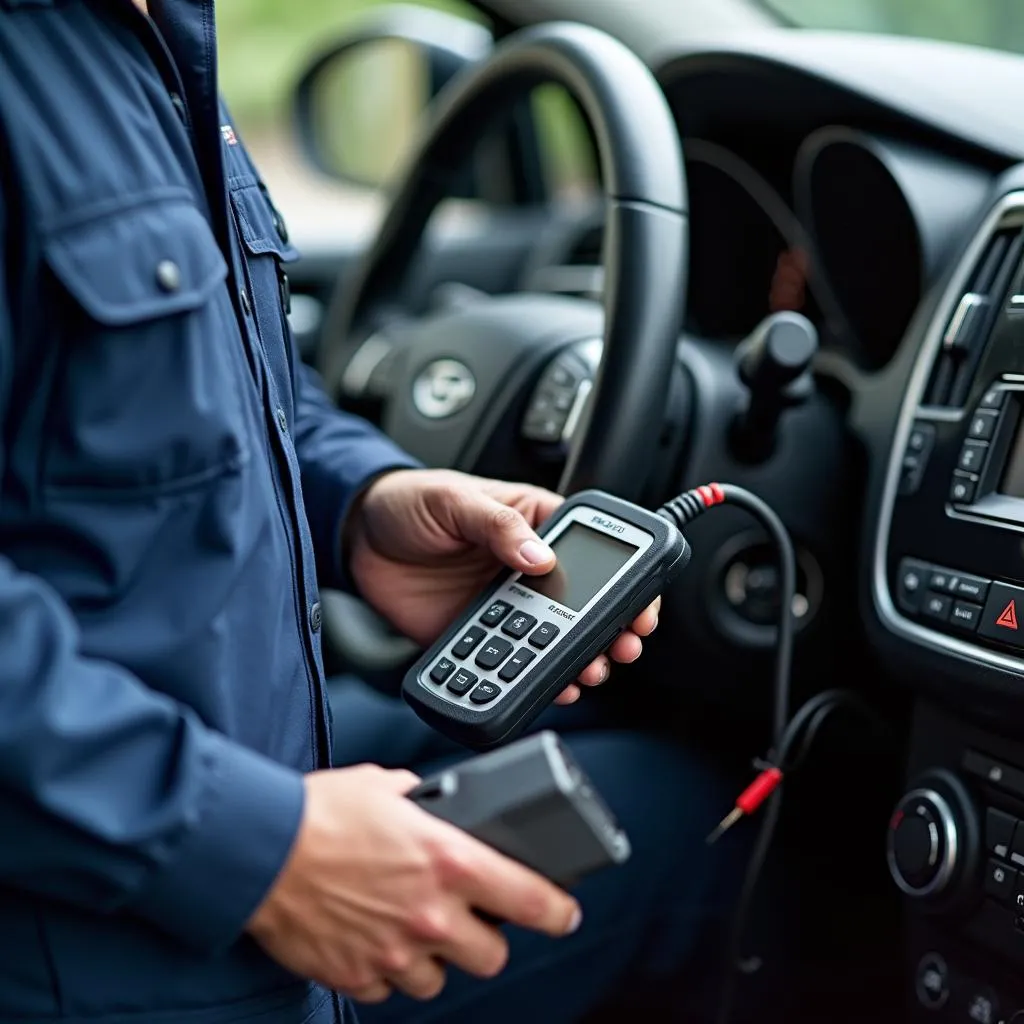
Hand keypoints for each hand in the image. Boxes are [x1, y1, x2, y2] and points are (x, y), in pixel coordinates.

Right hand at [246, 765, 579, 1002]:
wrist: (259, 849)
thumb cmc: (320, 812)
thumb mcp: (387, 785)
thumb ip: (426, 799)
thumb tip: (438, 802)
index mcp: (449, 862)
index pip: (530, 899)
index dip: (557, 910)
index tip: (564, 912)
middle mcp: (430, 915)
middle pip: (492, 955)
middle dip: (486, 936)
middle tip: (469, 916)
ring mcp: (395, 952)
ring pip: (443, 980)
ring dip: (436, 957)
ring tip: (412, 927)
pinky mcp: (359, 975)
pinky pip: (391, 989)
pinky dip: (389, 970)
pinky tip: (374, 938)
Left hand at [347, 469, 660, 702]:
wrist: (358, 537)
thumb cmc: (411, 500)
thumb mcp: (455, 499)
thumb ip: (496, 524)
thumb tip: (539, 555)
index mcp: (533, 524)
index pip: (592, 552)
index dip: (622, 579)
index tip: (638, 604)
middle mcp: (527, 567)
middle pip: (584, 603)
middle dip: (610, 628)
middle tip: (623, 647)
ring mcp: (505, 604)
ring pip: (555, 637)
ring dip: (580, 657)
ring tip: (592, 671)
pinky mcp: (478, 632)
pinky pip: (514, 659)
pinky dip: (535, 677)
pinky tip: (553, 686)